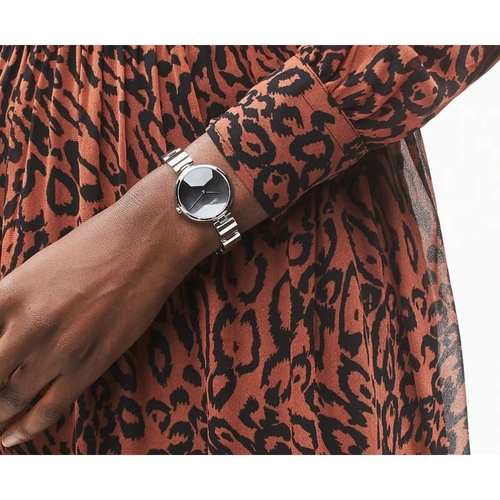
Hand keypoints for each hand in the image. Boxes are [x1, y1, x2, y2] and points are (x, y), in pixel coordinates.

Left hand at [0, 132, 266, 448]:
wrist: (147, 243)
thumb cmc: (96, 246)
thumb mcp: (39, 267)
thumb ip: (11, 303)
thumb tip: (4, 334)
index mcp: (8, 294)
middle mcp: (27, 325)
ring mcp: (60, 347)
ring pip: (10, 400)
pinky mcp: (91, 362)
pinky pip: (50, 406)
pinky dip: (28, 427)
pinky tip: (15, 435)